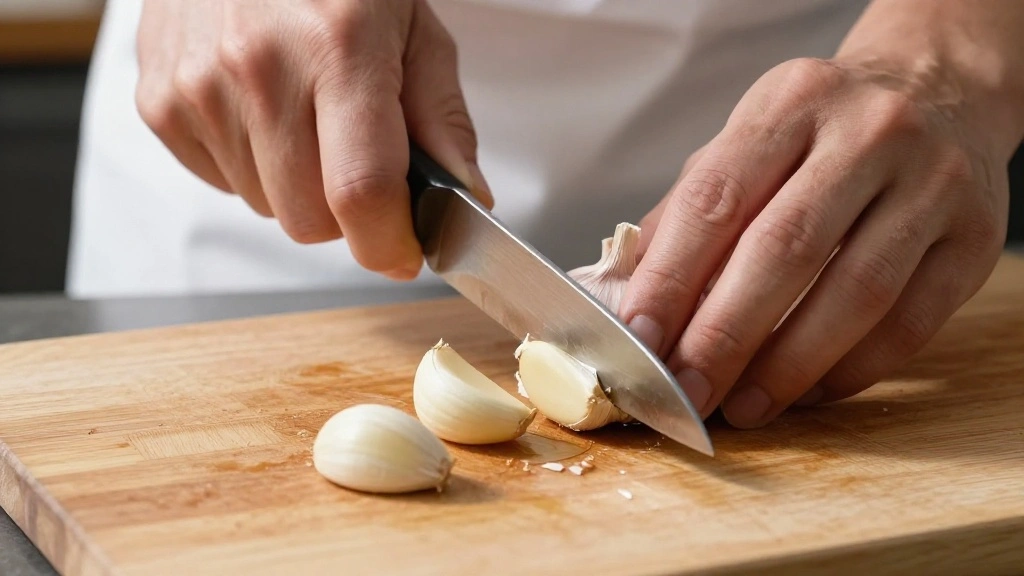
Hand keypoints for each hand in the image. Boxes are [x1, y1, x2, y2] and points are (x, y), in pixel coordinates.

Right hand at [135, 0, 490, 279]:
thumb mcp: (414, 28)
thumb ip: (443, 120)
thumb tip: (465, 200)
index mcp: (339, 46)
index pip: (361, 191)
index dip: (388, 243)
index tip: (403, 252)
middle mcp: (258, 68)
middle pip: (310, 221)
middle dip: (346, 213)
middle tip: (358, 162)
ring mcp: (198, 88)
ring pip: (267, 208)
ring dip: (297, 186)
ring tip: (305, 117)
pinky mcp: (159, 102)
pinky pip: (221, 184)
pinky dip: (252, 166)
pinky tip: (262, 110)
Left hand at [621, 56, 1011, 428]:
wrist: (941, 92)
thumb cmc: (821, 133)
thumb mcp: (750, 139)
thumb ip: (690, 210)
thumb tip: (629, 295)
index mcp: (792, 102)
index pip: (716, 198)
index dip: (671, 277)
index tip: (639, 340)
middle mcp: (869, 133)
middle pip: (784, 249)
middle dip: (724, 334)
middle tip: (685, 390)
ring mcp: (933, 183)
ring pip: (855, 293)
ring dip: (788, 365)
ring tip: (742, 406)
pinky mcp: (976, 238)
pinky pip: (910, 323)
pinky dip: (851, 369)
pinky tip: (807, 392)